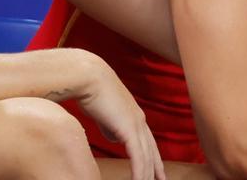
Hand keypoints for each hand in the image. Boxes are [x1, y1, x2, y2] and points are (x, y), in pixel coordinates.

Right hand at [74, 52, 165, 179]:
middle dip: (156, 169)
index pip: (148, 143)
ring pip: (146, 157)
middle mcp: (140, 120)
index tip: (157, 173)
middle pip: (152, 151)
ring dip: (146, 175)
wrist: (89, 78)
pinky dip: (139, 172)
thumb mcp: (104, 114)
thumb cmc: (91, 92)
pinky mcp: (129, 128)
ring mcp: (137, 124)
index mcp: (135, 116)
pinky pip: (138, 156)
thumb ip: (111, 127)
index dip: (154, 159)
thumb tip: (115, 138)